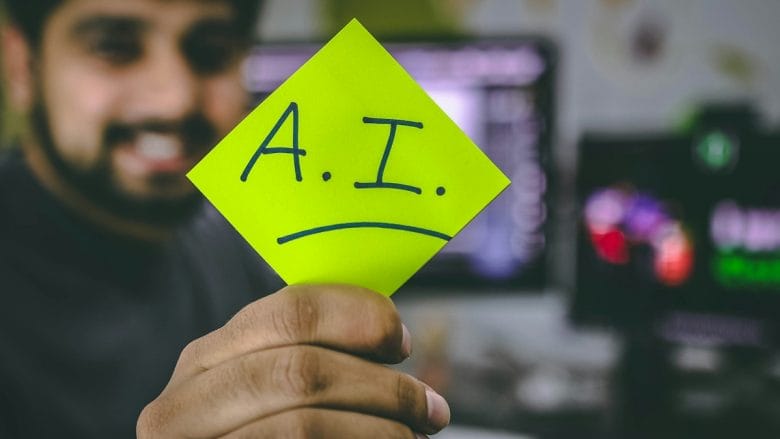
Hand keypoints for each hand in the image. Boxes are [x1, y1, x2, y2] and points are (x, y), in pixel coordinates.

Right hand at [136, 284, 449, 437]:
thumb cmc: (259, 432)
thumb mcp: (262, 394)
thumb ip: (301, 358)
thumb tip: (389, 333)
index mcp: (204, 363)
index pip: (288, 312)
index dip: (358, 317)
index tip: (400, 341)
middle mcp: (182, 406)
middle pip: (300, 370)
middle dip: (382, 387)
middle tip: (431, 407)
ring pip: (303, 424)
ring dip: (380, 429)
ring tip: (413, 437)